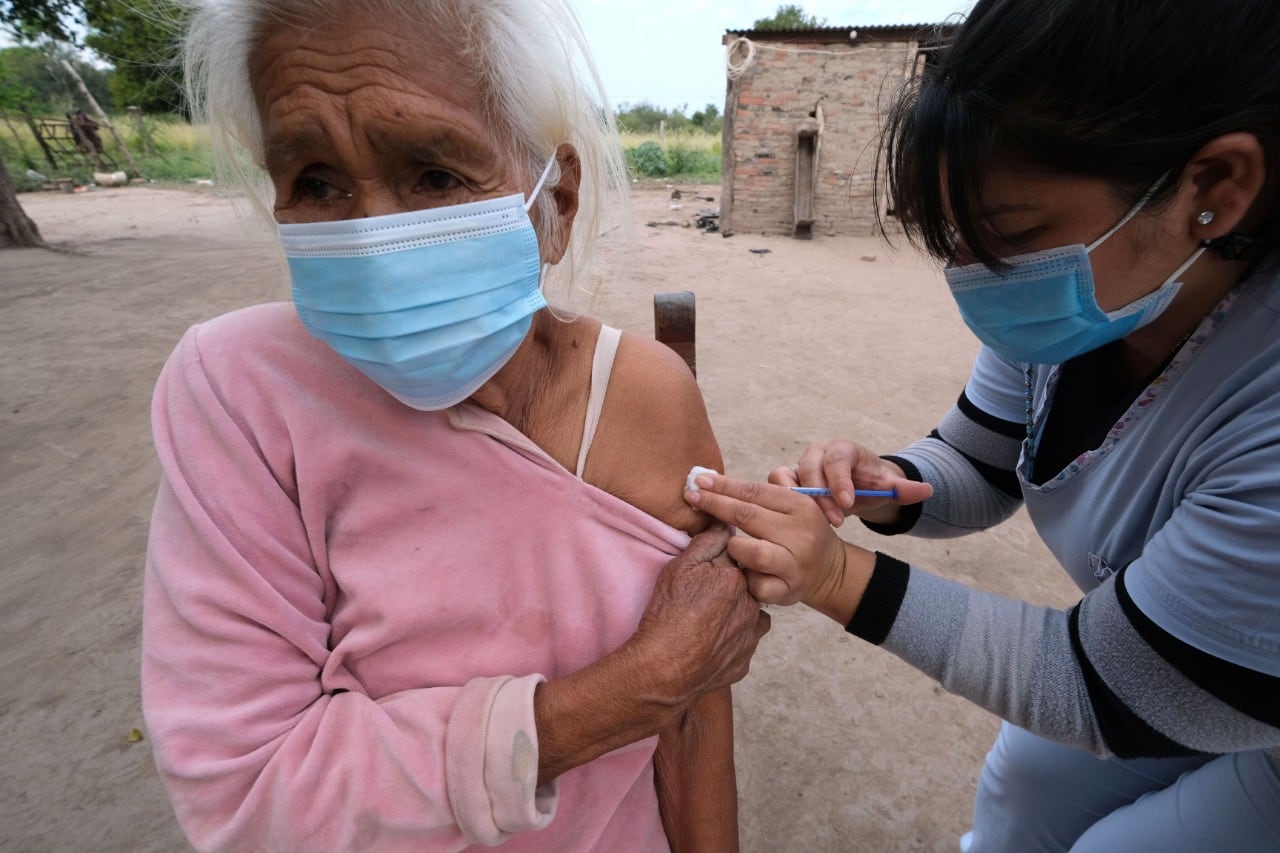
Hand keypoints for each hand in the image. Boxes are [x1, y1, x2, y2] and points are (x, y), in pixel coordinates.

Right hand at [632, 524, 770, 708]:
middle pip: (744, 587)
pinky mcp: (744, 660)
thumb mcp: (679, 568)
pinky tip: (711, 641)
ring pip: (749, 615)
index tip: (705, 572)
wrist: (663, 668)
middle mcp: (750, 606)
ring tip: (707, 621)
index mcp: (735, 578)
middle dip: (728, 588)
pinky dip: (732, 640)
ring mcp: (749, 636)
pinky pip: (744, 643)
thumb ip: (706, 542)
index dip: (718, 564)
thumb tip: (725, 526)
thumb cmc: (667, 615)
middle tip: (702, 599)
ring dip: (735, 614)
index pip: (735, 559)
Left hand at [684, 474, 851, 609]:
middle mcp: (800, 534)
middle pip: (748, 517)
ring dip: (734, 547)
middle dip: (715, 504)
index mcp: (800, 506)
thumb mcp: (794, 502)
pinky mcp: (788, 591)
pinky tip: (740, 571)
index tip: (699, 479)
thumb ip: (765, 490)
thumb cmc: (799, 530)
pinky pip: (756, 585)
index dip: (724, 485)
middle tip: (691, 496)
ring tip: (729, 545)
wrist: (828, 569)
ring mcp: (795, 564)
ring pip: (754, 554)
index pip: (755, 492)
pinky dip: (744, 578)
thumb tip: (718, 481)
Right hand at [770, 439, 932, 526]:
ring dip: (797, 500)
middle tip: (837, 521)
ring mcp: (797, 466)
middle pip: (810, 468)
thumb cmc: (868, 483)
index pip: (838, 458)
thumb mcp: (888, 486)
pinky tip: (793, 524)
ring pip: (785, 476)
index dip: (840, 480)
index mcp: (843, 448)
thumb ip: (905, 489)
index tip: (848, 503)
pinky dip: (779, 503)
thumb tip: (927, 490)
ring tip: (814, 522)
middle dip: (821, 496)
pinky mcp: (784, 481)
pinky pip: (773, 488)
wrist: (853, 486)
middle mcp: (817, 453)